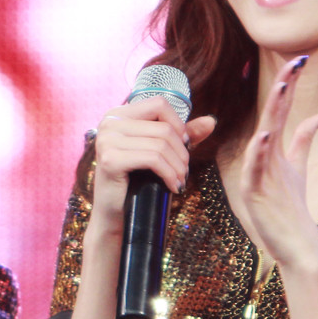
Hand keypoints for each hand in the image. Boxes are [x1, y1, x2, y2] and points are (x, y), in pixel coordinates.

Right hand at [92, 97, 215, 232]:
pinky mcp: (110, 160)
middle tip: (184, 171)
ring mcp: (107, 140)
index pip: (159, 104)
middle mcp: (110, 123)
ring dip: (178, 167)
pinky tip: (173, 187)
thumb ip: (184, 135)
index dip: (178, 124)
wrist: (115, 214)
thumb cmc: (137, 182)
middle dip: (182, 152)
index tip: (184, 145)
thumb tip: (211, 121)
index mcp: (119, 115)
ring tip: (180, 180)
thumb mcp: (162, 153)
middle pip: (163, 127)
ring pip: (161, 144)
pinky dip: (169, 174)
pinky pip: (153, 159)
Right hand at [240, 56, 317, 269]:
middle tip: (294, 61)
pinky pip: (255, 168)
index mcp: (273, 149)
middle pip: (273, 114)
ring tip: (283, 88)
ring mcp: (257, 173)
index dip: (290, 84)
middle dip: (284, 87)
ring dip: (273, 112)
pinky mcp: (254, 193)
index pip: (281, 109)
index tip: (301, 58)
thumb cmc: (290, 207)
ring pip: (264, 136)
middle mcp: (263, 156)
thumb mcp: (298, 167)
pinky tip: (265, 134)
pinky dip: (259, 151)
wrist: (292, 243)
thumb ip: (305, 139)